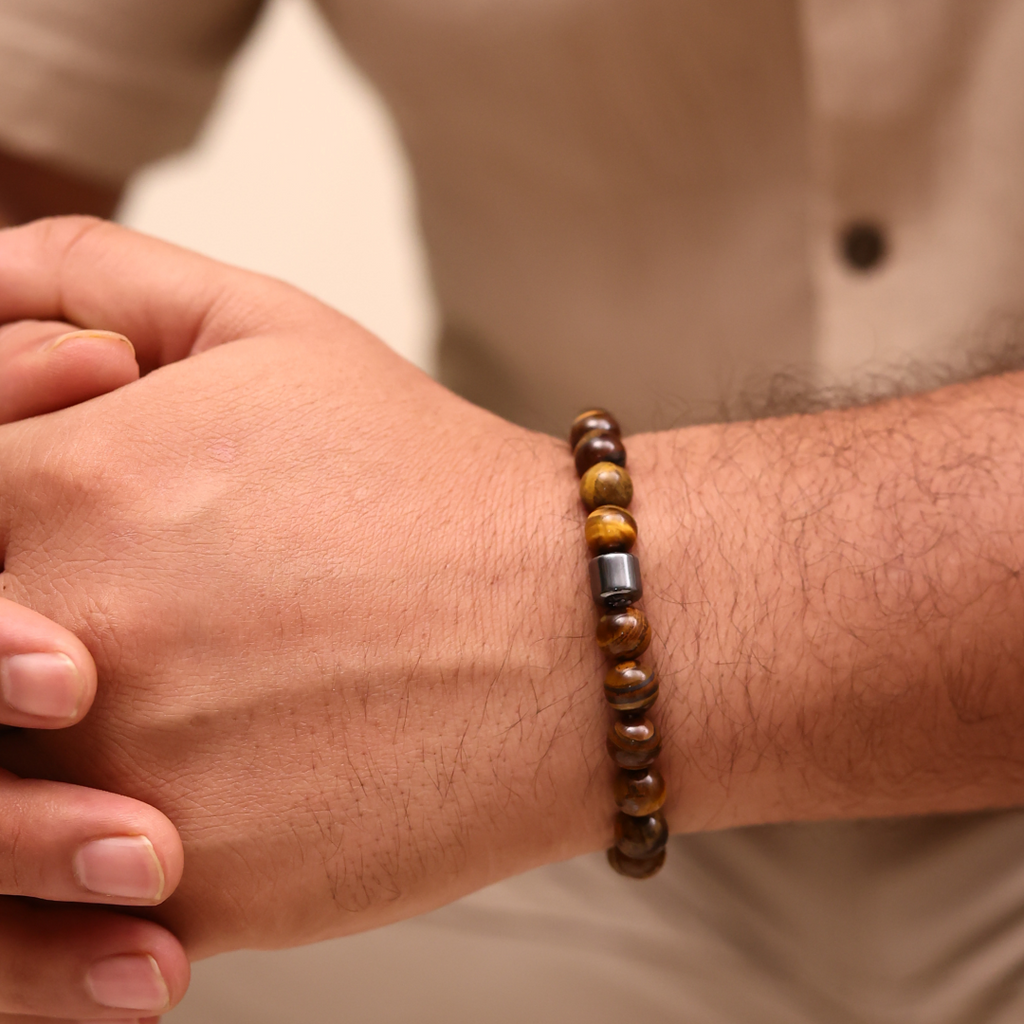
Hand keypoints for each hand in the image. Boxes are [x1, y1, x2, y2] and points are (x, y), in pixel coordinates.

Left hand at [0, 218, 609, 961]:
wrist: (571, 632)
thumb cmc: (427, 479)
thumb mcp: (271, 329)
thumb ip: (98, 276)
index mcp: (67, 491)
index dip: (15, 532)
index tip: (77, 550)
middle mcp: (65, 641)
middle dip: (35, 639)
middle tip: (145, 628)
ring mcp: (120, 784)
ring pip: (8, 794)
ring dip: (63, 756)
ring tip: (198, 707)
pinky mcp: (186, 893)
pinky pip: (83, 898)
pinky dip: (118, 853)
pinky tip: (223, 784)